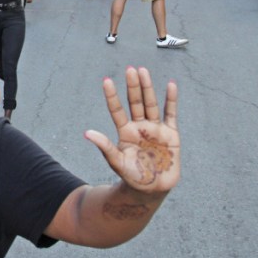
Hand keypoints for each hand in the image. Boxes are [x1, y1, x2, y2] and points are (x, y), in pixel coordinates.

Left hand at [85, 67, 179, 194]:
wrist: (152, 189)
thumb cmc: (132, 176)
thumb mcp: (116, 162)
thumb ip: (105, 146)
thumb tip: (86, 133)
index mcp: (125, 132)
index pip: (117, 110)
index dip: (112, 96)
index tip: (106, 80)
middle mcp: (139, 126)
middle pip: (135, 102)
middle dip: (132, 86)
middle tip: (129, 69)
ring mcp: (155, 128)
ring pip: (151, 104)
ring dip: (147, 88)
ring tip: (142, 70)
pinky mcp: (171, 134)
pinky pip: (171, 113)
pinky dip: (171, 99)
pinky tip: (170, 85)